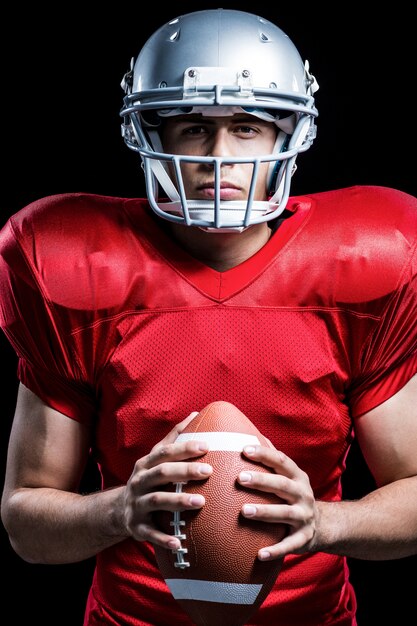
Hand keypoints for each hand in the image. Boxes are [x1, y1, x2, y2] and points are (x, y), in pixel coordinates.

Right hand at [123, 412, 212, 548]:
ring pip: (157, 501)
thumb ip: (176, 437)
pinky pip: (150, 533)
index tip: (206, 446)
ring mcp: (136, 504)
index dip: (184, 448)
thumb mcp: (157, 458)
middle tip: (209, 471)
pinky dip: (164, 538)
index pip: (165, 452)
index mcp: (146, 464)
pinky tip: (180, 543)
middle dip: (185, 471)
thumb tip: (196, 414)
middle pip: (162, 473)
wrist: (118, 510)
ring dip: (178, 501)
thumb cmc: (149, 479)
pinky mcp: (136, 527)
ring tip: (201, 502)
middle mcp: (139, 481)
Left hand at [238, 445, 316, 559]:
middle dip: (261, 481)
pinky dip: (275, 550)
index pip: (281, 461)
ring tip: (243, 511)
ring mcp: (304, 517)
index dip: (264, 454)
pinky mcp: (304, 538)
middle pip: (282, 485)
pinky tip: (259, 554)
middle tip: (240, 478)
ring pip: (284, 513)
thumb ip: (271, 460)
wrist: (323, 525)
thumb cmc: (294, 495)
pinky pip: (289, 545)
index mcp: (297, 477)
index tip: (244, 449)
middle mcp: (303, 494)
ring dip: (264, 512)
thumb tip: (246, 434)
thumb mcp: (288, 477)